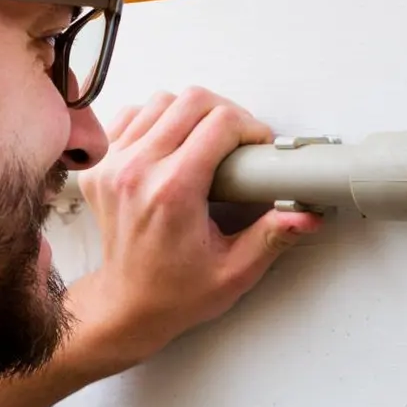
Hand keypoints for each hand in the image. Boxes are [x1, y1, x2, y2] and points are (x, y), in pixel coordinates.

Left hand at [68, 87, 320, 374]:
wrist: (128, 305)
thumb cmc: (175, 292)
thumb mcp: (236, 271)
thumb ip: (272, 237)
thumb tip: (306, 215)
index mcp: (172, 192)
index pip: (220, 123)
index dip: (251, 128)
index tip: (258, 148)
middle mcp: (137, 171)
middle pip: (190, 100)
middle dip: (226, 113)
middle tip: (239, 141)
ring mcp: (113, 165)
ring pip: (160, 100)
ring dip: (190, 113)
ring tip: (207, 142)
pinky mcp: (100, 166)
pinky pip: (131, 115)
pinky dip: (156, 119)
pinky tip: (173, 143)